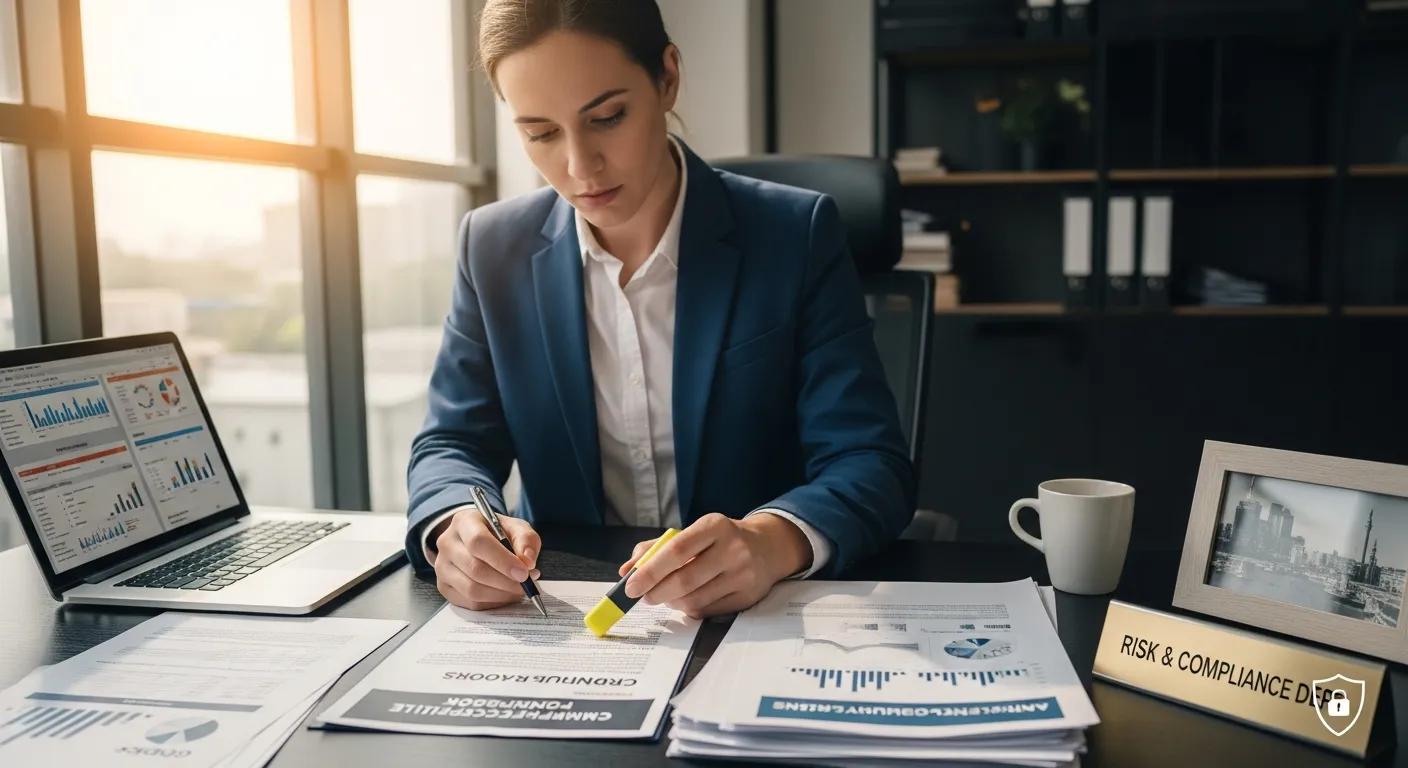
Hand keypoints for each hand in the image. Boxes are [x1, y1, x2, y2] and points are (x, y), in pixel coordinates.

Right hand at [428, 506, 540, 610]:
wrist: (476, 541)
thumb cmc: (498, 534)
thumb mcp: (516, 528)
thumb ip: (526, 540)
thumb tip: (527, 561)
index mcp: (464, 522)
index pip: (479, 542)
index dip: (503, 560)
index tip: (524, 573)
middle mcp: (447, 543)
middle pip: (475, 569)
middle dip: (506, 581)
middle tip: (526, 584)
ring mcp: (441, 567)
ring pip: (471, 589)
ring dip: (501, 594)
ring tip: (518, 589)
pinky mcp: (444, 586)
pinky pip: (469, 602)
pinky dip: (492, 603)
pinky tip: (504, 594)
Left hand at [617, 512, 810, 618]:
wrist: (767, 547)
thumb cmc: (721, 539)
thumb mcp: (694, 532)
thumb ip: (657, 548)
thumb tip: (626, 570)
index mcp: (715, 526)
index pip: (677, 550)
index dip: (650, 570)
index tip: (630, 585)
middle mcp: (733, 549)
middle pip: (684, 580)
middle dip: (656, 592)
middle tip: (643, 596)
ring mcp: (743, 575)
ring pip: (694, 600)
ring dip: (671, 602)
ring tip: (665, 595)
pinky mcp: (748, 597)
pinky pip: (708, 611)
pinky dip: (690, 609)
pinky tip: (687, 599)